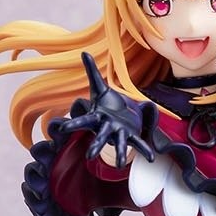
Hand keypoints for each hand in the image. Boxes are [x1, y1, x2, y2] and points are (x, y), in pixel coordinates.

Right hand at [50, 52, 158, 168]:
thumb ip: (91, 71)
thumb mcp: (99, 87)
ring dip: (121, 153)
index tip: (63, 129)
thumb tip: (82, 52)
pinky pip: (139, 143)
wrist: (120, 114)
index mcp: (97, 117)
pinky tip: (152, 157)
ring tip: (121, 164)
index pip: (83, 120)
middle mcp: (107, 128)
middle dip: (96, 144)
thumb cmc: (106, 103)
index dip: (73, 124)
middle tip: (89, 155)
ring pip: (120, 143)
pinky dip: (145, 150)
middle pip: (100, 136)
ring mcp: (119, 133)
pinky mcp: (132, 135)